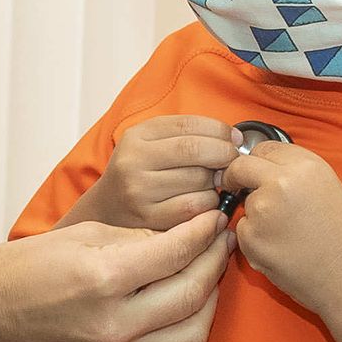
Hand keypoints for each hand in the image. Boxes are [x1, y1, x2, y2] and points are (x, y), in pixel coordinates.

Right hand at [0, 209, 229, 341]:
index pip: (176, 253)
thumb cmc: (20, 268)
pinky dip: (187, 320)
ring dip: (209, 297)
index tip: (214, 217)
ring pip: (192, 328)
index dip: (202, 232)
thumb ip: (136, 239)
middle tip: (222, 239)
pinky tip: (186, 297)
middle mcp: (113, 321)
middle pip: (192, 292)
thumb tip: (179, 239)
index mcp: (102, 279)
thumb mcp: (80, 236)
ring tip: (209, 269)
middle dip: (214, 261)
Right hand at [81, 116, 237, 230]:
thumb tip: (234, 139)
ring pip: (199, 180)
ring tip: (212, 183)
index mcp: (136, 137)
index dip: (219, 130)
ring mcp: (139, 191)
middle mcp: (133, 162)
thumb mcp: (151, 143)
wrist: (108, 209)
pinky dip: (209, 204)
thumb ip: (187, 134)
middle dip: (224, 155)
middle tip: (231, 162)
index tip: (234, 139)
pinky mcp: (150, 218)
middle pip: (195, 150)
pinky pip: (195, 207)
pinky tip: (204, 200)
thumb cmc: (140, 173)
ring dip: (217, 182)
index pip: (188, 124)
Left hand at [220, 140, 341, 320]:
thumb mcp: (332, 190)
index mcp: (306, 165)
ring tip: (288, 237)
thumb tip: (267, 173)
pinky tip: (283, 252)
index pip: (264, 148)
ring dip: (254, 216)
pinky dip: (255, 242)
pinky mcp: (251, 239)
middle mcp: (281, 181)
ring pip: (243, 205)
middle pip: (240, 167)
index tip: (256, 171)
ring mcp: (262, 210)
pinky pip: (243, 233)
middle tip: (238, 188)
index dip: (258, 161)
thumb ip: (296, 177)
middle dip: (237, 177)